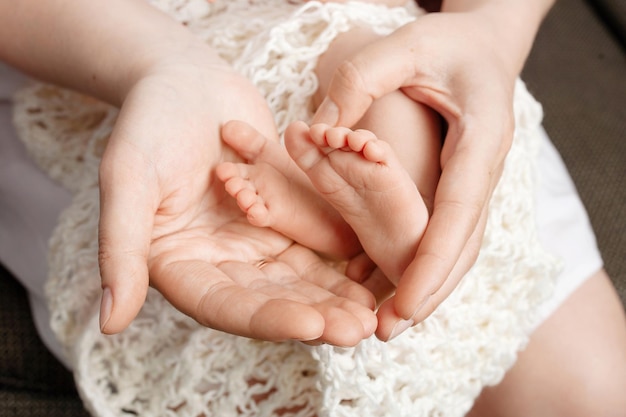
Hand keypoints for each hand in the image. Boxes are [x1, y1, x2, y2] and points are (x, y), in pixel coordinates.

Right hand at [97, 43, 375, 345]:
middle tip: (359, 329)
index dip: (269, 318)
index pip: (226, 305)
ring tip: (375, 310)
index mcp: (180, 266)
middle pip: (272, 300)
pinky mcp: (284, 218)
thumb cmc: (148, 123)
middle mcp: (220, 263)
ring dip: (337, 296)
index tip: (313, 324)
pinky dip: (343, 260)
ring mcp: (254, 242)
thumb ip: (121, 247)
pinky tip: (375, 270)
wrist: (186, 80)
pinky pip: (315, 244)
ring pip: (300, 279)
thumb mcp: (127, 178)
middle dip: (317, 315)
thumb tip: (108, 323)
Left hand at [313, 10, 521, 339]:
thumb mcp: (405, 47)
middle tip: (389, 330)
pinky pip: (449, 233)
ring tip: (390, 322)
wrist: (485, 43)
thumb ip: (360, 83)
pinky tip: (399, 285)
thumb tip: (317, 131)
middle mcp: (485, 169)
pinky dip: (428, 264)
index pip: (459, 213)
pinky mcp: (463, 184)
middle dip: (431, 291)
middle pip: (465, 244)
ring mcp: (478, 181)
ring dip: (430, 286)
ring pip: (460, 246)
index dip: (433, 263)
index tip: (406, 305)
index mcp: (481, 140)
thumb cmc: (449, 41)